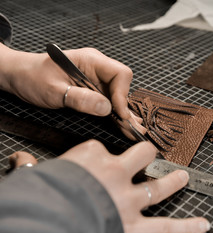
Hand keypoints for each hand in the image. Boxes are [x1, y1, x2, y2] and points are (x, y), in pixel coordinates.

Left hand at [0, 43, 145, 138]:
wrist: (19, 76)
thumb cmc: (32, 77)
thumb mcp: (54, 90)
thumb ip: (80, 99)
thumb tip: (106, 109)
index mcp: (91, 61)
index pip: (119, 74)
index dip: (122, 94)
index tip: (119, 114)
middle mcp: (98, 69)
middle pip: (122, 87)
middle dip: (127, 108)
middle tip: (133, 129)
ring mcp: (96, 80)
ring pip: (117, 96)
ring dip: (124, 114)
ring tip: (133, 131)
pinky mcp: (92, 91)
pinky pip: (108, 101)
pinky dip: (114, 114)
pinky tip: (124, 125)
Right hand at [10, 140, 210, 232]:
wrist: (48, 219)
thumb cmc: (41, 196)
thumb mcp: (34, 176)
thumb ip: (31, 167)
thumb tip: (19, 160)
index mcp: (91, 157)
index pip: (99, 148)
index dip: (98, 155)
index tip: (96, 160)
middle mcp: (115, 174)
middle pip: (140, 154)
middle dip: (146, 154)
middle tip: (149, 155)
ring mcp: (128, 199)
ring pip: (158, 186)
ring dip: (172, 181)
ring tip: (183, 177)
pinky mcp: (134, 227)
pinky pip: (167, 229)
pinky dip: (187, 228)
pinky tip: (204, 225)